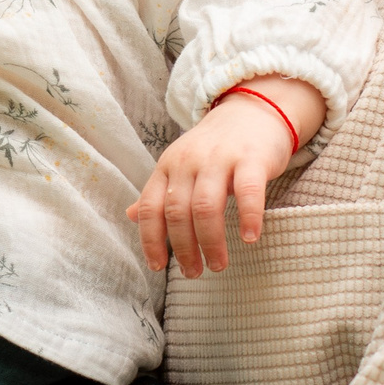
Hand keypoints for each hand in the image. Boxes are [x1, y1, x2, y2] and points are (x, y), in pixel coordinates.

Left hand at [129, 76, 326, 276]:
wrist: (252, 111)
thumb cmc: (215, 148)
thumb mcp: (180, 166)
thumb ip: (158, 192)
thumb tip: (130, 216)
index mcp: (168, 166)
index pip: (151, 208)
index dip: (151, 240)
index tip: (158, 266)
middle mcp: (189, 161)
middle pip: (178, 211)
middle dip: (184, 248)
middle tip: (194, 273)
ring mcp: (219, 158)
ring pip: (206, 206)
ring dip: (211, 242)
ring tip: (218, 265)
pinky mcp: (251, 158)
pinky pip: (247, 191)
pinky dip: (248, 217)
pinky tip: (250, 238)